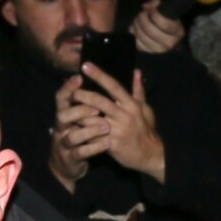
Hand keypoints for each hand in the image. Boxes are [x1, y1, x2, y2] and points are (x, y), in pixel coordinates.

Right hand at [49, 74, 105, 192]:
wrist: (68, 166)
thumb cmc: (79, 135)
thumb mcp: (81, 118)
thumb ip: (89, 100)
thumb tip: (97, 77)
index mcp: (65, 114)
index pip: (62, 98)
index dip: (68, 87)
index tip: (79, 77)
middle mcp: (61, 128)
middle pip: (62, 115)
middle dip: (79, 111)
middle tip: (98, 109)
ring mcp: (64, 144)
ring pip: (72, 136)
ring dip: (90, 131)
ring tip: (107, 127)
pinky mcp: (71, 158)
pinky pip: (81, 152)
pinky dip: (94, 147)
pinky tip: (107, 143)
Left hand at [73, 64, 165, 182]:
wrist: (150, 154)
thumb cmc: (146, 130)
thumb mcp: (145, 109)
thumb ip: (138, 90)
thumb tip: (136, 71)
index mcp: (131, 104)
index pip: (113, 86)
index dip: (99, 75)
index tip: (85, 65)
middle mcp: (124, 115)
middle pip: (99, 101)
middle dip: (82, 94)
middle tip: (71, 90)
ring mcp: (118, 130)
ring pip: (92, 118)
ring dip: (79, 114)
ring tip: (70, 109)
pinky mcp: (112, 144)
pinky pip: (93, 135)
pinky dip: (83, 131)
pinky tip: (75, 127)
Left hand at [130, 0, 184, 52]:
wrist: (170, 37)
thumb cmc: (169, 21)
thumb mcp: (167, 11)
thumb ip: (157, 4)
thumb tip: (145, 6)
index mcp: (177, 32)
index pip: (165, 24)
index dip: (154, 14)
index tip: (150, 8)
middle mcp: (169, 43)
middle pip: (150, 30)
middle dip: (142, 19)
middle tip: (141, 13)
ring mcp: (159, 50)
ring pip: (142, 37)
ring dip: (136, 26)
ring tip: (137, 19)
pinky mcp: (150, 52)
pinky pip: (138, 44)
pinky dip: (134, 35)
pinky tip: (135, 29)